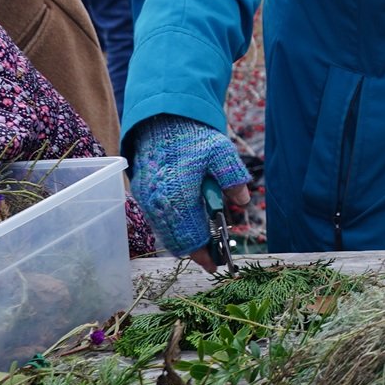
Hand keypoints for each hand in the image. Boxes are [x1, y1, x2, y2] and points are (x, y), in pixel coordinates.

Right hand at [128, 115, 251, 269]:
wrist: (161, 119)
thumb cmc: (193, 136)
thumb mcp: (221, 152)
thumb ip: (234, 178)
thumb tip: (243, 202)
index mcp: (177, 197)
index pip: (190, 238)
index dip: (204, 254)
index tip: (216, 266)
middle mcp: (157, 203)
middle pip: (176, 240)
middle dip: (195, 251)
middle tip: (212, 257)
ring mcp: (147, 200)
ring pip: (165, 232)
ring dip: (184, 239)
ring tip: (204, 242)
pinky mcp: (142, 194)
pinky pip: (158, 220)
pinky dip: (174, 227)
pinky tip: (189, 224)